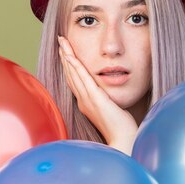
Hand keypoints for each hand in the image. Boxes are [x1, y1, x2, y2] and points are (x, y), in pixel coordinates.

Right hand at [58, 36, 138, 154]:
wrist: (123, 142)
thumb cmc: (120, 130)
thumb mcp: (111, 111)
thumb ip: (107, 102)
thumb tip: (108, 96)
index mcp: (86, 104)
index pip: (75, 81)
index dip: (69, 66)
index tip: (66, 52)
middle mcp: (83, 101)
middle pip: (71, 75)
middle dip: (65, 57)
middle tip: (61, 42)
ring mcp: (87, 100)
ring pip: (73, 74)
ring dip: (67, 57)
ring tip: (62, 43)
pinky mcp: (95, 99)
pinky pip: (83, 79)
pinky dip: (75, 66)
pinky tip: (70, 56)